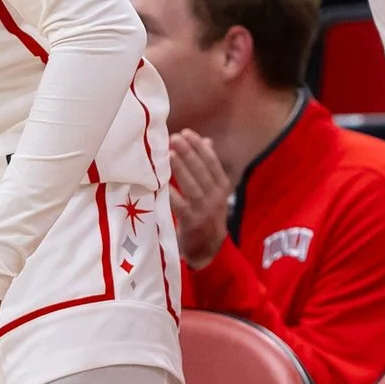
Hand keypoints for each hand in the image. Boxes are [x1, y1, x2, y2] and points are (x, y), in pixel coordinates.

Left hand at [167, 129, 233, 269]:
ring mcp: (204, 210)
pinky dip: (172, 193)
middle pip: (202, 172)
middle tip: (175, 138)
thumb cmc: (207, 215)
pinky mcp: (192, 223)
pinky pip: (181, 205)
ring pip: (193, 186)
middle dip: (189, 153)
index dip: (200, 147)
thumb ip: (209, 168)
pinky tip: (162, 183)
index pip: (212, 163)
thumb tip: (206, 141)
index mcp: (222, 187)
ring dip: (181, 169)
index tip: (187, 133)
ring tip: (170, 153)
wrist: (209, 250)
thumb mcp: (213, 192)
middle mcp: (216, 197)